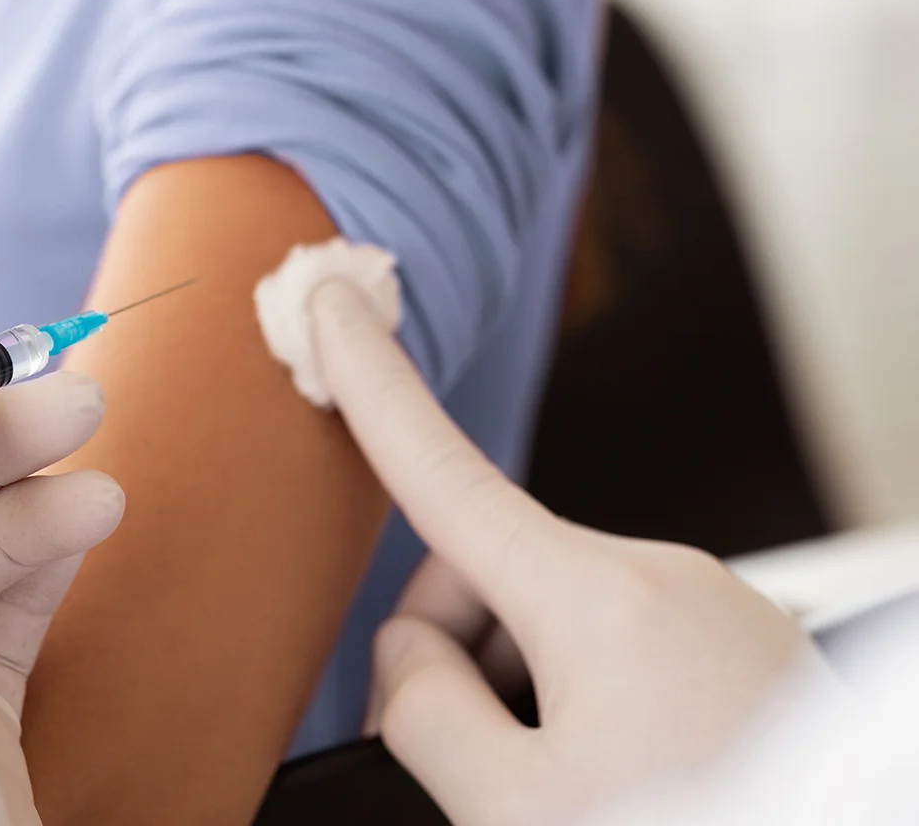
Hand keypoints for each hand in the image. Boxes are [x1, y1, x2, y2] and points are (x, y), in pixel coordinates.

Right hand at [309, 279, 836, 825]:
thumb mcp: (513, 811)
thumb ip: (424, 711)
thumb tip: (415, 657)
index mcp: (605, 602)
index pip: (447, 474)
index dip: (372, 383)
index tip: (334, 305)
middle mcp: (668, 582)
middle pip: (490, 572)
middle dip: (452, 654)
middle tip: (471, 770)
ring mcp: (715, 614)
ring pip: (551, 618)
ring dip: (523, 693)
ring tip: (565, 792)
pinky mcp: (744, 653)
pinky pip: (617, 647)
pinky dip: (585, 703)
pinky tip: (615, 780)